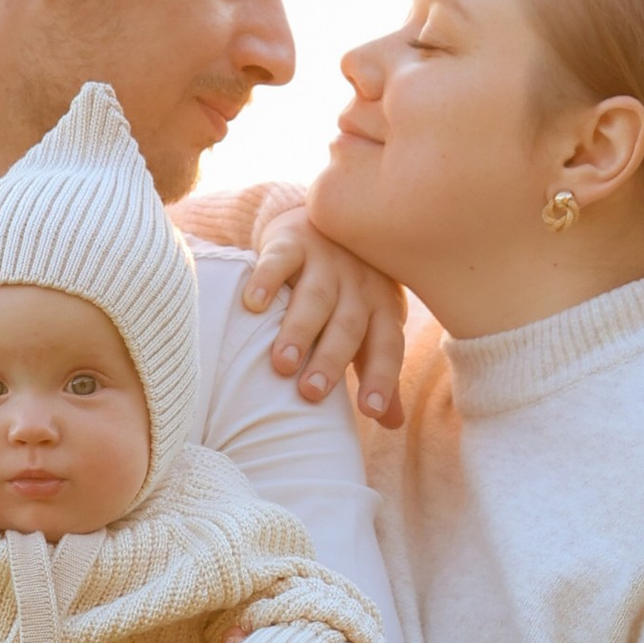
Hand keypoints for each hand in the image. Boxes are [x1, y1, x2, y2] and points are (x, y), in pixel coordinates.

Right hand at [243, 200, 409, 426]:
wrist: (326, 219)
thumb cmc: (348, 289)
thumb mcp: (369, 324)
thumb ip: (376, 370)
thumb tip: (391, 423)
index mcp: (382, 306)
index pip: (388, 345)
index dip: (383, 377)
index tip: (369, 411)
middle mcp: (358, 283)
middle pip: (348, 324)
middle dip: (330, 359)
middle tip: (310, 392)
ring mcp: (326, 260)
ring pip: (315, 297)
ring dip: (299, 330)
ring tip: (281, 363)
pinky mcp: (292, 240)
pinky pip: (279, 260)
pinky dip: (266, 281)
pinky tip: (252, 306)